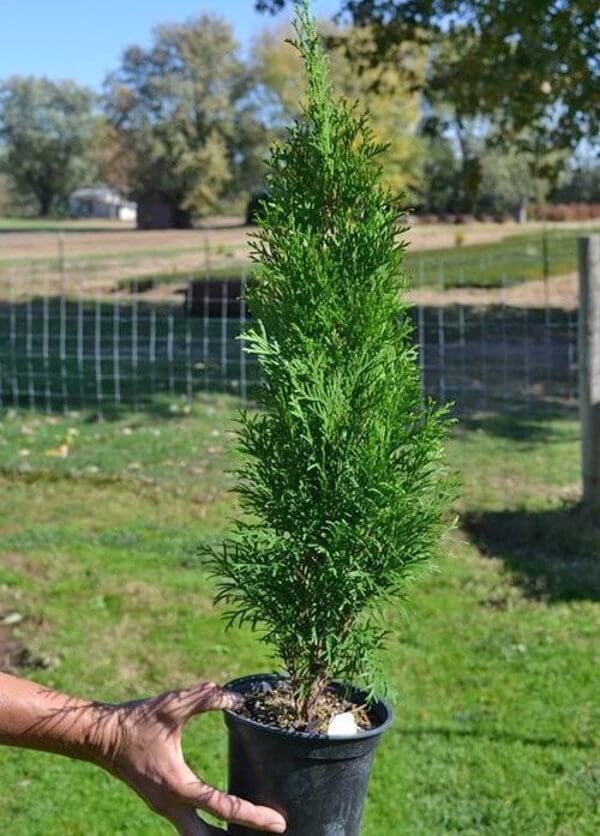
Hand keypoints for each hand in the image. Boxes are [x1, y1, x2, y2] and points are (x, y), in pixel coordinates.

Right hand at [100, 681, 285, 834]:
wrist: (103, 737)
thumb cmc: (137, 721)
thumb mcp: (171, 706)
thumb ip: (203, 699)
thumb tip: (234, 696)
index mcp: (179, 785)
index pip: (223, 807)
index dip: (253, 816)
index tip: (279, 823)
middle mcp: (171, 804)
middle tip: (273, 830)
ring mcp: (164, 808)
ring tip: (252, 829)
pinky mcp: (162, 804)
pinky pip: (189, 826)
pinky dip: (209, 829)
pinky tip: (225, 821)